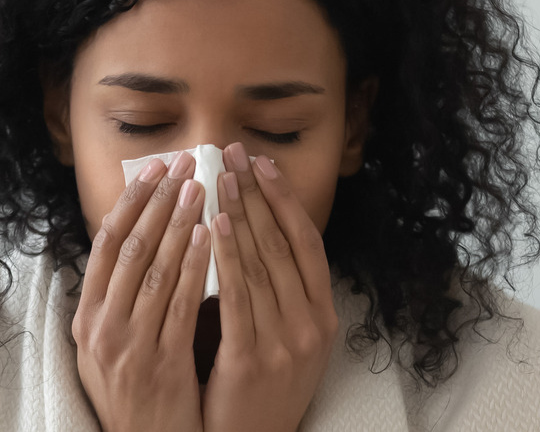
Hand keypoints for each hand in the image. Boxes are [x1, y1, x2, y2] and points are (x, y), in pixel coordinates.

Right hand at [73, 152, 209, 431]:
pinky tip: (211, 237)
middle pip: (130, 247)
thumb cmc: (134, 390)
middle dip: (159, 199)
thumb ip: (118, 297)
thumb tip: (140, 236)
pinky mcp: (161, 363)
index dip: (132, 200)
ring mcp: (129, 346)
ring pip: (155, 269)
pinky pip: (180, 304)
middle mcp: (101, 327)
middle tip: (184, 162)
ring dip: (179, 223)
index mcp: (86, 316)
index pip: (107, 243)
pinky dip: (195, 266)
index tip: (154, 167)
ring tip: (201, 187)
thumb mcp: (109, 344)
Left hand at [202, 143, 338, 431]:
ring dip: (240, 214)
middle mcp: (312, 325)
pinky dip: (227, 257)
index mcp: (324, 316)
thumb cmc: (263, 386)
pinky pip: (238, 297)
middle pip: (282, 244)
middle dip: (255, 194)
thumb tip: (256, 230)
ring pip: (262, 263)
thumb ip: (281, 293)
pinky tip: (214, 226)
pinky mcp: (253, 359)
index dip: (284, 199)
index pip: (307, 242)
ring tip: (219, 177)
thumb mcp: (290, 339)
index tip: (262, 164)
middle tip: (233, 154)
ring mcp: (286, 342)